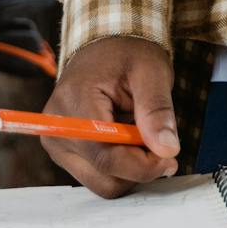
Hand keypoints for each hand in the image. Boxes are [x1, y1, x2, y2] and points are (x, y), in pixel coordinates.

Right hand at [42, 36, 179, 199]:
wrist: (105, 44)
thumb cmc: (127, 53)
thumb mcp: (151, 71)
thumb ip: (157, 110)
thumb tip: (167, 150)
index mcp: (73, 105)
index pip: (106, 157)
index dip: (143, 166)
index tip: (170, 157)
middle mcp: (56, 131)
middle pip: (104, 179)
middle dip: (139, 168)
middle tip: (159, 141)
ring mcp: (58, 145)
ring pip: (102, 183)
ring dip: (131, 166)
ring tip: (140, 132)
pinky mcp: (65, 153)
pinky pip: (99, 175)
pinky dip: (121, 165)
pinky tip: (128, 138)